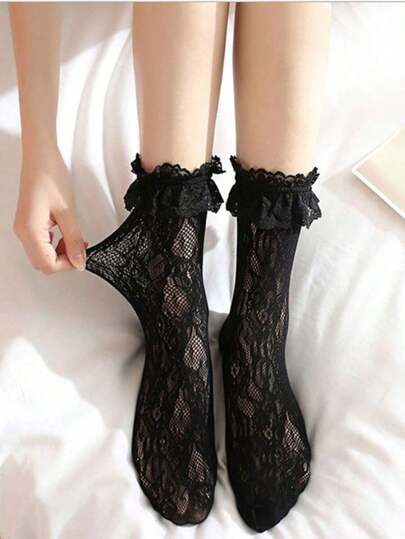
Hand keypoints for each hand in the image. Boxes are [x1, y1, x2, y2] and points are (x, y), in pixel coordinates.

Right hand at [13, 149, 86, 273]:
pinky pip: (40, 244)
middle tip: (80, 248)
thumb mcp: (68, 212)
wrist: (40, 157)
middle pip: (43, 263)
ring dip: (59, 253)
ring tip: (75, 240)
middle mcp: (22, 232)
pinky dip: (54, 245)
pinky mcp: (28, 223)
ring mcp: (23, 228)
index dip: (67, 265)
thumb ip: (74, 240)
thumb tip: (79, 261)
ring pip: (41, 255)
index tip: (82, 256)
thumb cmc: (51, 177)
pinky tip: (66, 235)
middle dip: (63, 261)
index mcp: (30, 230)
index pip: (48, 264)